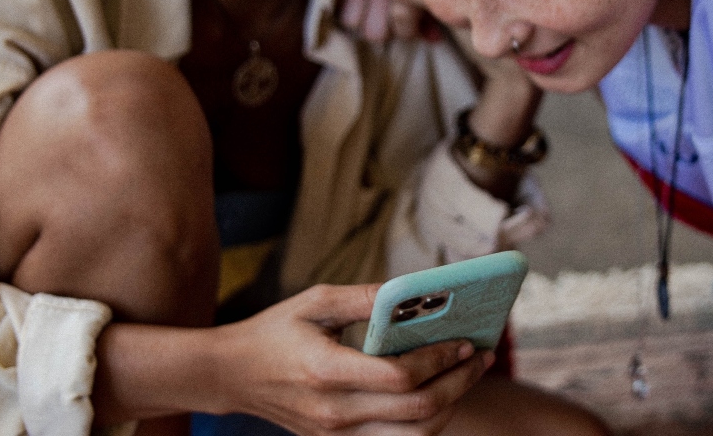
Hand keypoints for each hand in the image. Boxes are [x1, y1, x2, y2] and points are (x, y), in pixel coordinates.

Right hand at [214, 284, 493, 434]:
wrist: (230, 375)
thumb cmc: (273, 332)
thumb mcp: (314, 302)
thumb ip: (365, 297)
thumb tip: (414, 291)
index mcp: (326, 372)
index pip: (400, 377)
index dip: (440, 359)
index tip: (465, 340)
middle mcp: (334, 412)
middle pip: (418, 410)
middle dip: (459, 382)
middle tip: (482, 356)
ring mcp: (337, 435)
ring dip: (450, 405)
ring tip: (467, 375)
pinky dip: (426, 421)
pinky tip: (439, 393)